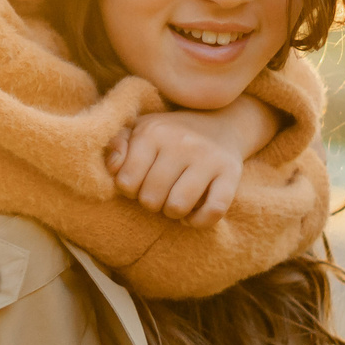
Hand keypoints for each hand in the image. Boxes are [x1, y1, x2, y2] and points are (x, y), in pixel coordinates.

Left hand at [112, 115, 242, 228]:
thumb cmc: (170, 134)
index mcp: (153, 132)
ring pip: (178, 206)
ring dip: (173, 213)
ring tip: (174, 202)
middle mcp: (181, 142)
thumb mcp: (139, 129)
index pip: (126, 182)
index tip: (139, 184)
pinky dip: (199, 221)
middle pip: (151, 198)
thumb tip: (113, 168)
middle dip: (151, 203)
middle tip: (159, 193)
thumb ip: (117, 145)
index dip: (129, 191)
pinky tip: (192, 214)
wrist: (220, 123)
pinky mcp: (230, 172)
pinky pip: (213, 210)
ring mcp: (208, 157)